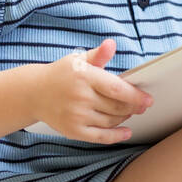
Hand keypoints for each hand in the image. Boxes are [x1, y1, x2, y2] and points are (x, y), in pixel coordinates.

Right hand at [30, 38, 152, 143]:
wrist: (33, 93)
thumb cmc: (61, 74)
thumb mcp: (78, 60)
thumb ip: (97, 55)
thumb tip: (111, 44)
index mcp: (84, 76)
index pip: (116, 89)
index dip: (135, 96)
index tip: (148, 99)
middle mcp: (80, 97)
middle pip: (117, 107)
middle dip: (133, 107)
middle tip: (142, 105)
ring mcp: (76, 115)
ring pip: (111, 121)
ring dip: (124, 117)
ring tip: (129, 111)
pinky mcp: (73, 130)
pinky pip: (100, 137)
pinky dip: (116, 136)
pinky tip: (126, 132)